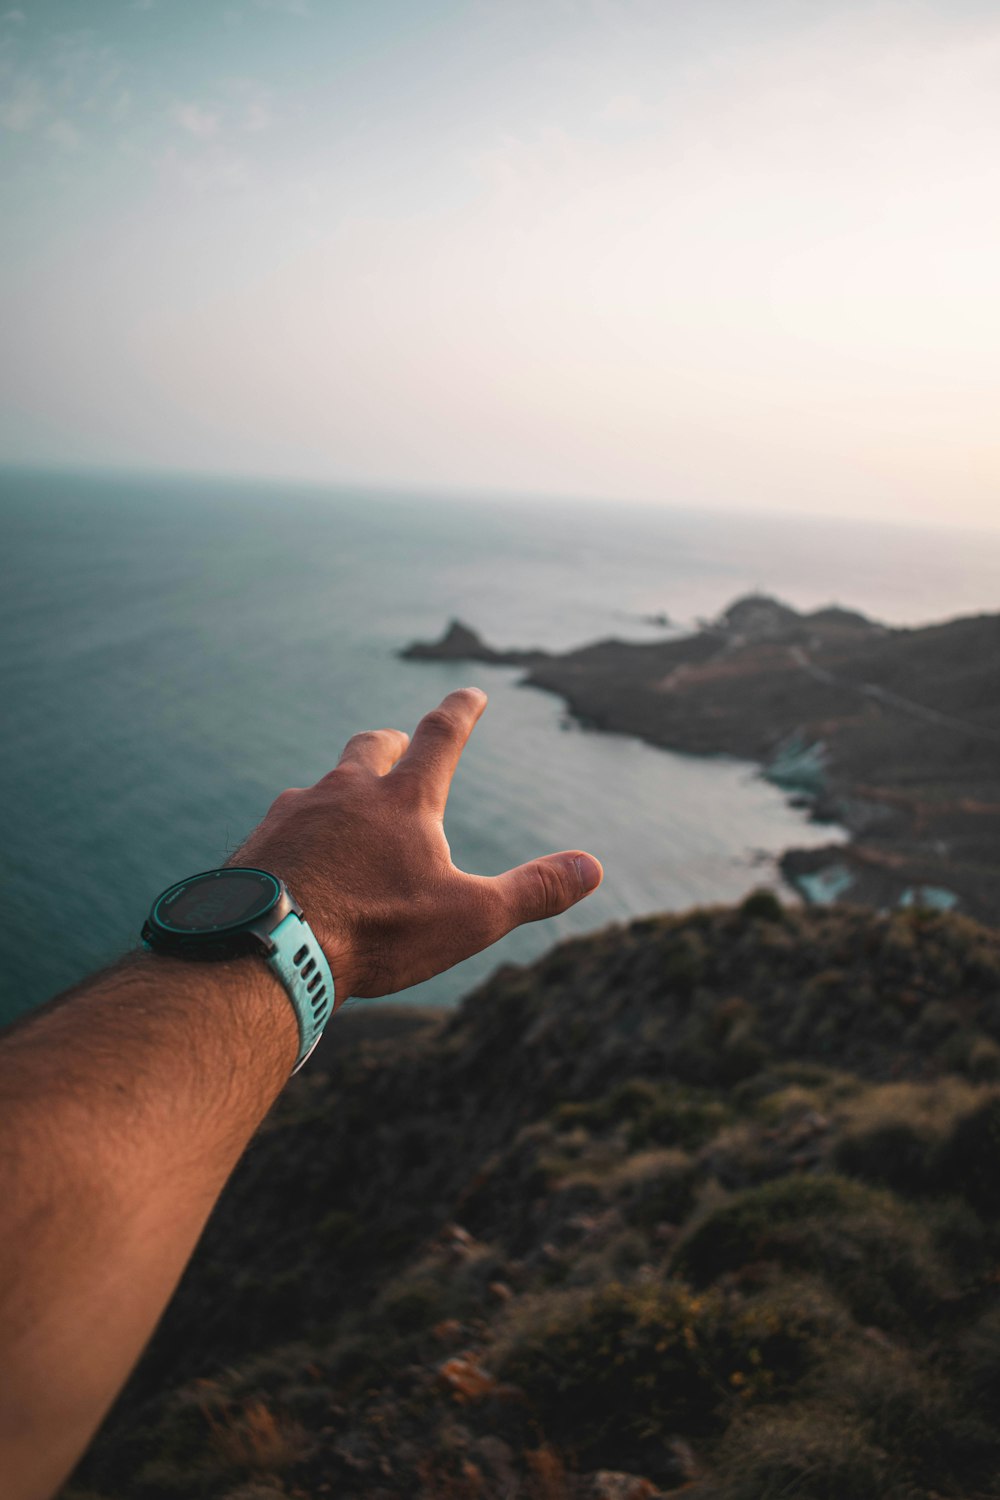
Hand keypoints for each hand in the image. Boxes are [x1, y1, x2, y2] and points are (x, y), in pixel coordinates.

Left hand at [230, 687, 602, 1001]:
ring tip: (348, 816)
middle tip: (400, 746)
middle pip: (371, 746)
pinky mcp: (258, 842)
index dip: (461, 711)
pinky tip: (300, 859)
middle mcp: (346, 792)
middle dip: (392, 743)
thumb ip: (533, 890)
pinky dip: (302, 833)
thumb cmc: (377, 932)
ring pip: (323, 786)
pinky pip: (285, 825)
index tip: (471, 692)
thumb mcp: (470, 917)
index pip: (442, 736)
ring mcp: (296, 813)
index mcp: (404, 801)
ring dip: (342, 792)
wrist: (267, 950)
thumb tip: (592, 867)